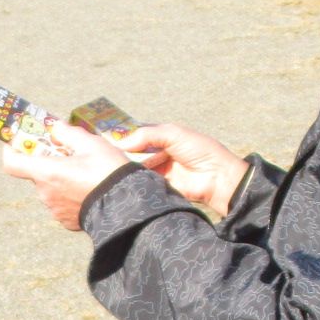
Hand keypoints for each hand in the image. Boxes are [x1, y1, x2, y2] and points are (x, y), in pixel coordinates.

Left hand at [0, 120, 133, 231]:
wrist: (127, 206)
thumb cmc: (108, 171)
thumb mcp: (91, 143)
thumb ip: (68, 133)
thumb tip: (55, 127)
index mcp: (47, 172)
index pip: (11, 163)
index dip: (10, 151)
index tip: (17, 143)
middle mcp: (45, 193)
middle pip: (36, 173)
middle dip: (47, 162)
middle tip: (67, 153)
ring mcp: (54, 209)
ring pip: (50, 188)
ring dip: (60, 178)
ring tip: (84, 172)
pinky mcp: (65, 220)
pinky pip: (61, 202)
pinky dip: (69, 194)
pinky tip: (88, 188)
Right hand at [114, 123, 249, 219]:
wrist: (216, 178)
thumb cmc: (200, 150)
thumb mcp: (174, 134)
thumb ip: (147, 134)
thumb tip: (121, 142)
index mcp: (161, 136)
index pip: (136, 133)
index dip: (122, 135)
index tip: (103, 136)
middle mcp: (156, 152)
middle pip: (132, 150)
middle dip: (120, 151)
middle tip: (103, 152)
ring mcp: (156, 169)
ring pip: (134, 166)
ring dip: (125, 165)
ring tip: (110, 163)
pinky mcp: (156, 185)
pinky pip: (140, 181)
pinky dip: (132, 178)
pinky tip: (119, 177)